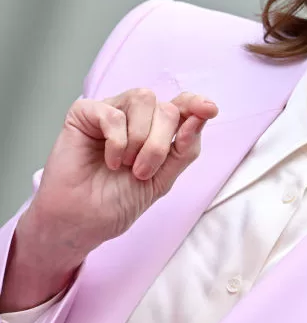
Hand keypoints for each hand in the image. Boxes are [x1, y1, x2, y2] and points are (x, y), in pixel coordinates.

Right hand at [0, 90, 217, 310]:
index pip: (182, 104)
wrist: (81, 222)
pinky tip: (109, 161)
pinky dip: (116, 140)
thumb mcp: (164, 177)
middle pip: (166, 108)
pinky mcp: (84, 113)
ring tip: (125, 164)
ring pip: (143, 100)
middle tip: (141, 171)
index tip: (209, 110)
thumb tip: (204, 113)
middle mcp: (136, 116)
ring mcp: (111, 111)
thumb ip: (186, 147)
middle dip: (160, 144)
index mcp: (157, 129)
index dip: (196, 103)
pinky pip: (113, 113)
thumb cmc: (117, 201)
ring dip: (140, 139)